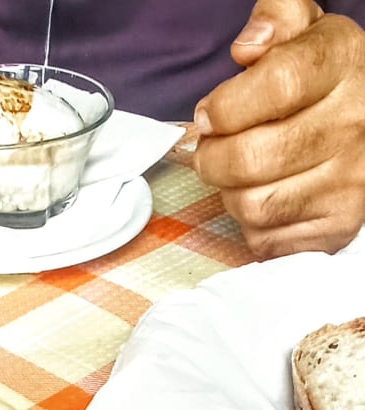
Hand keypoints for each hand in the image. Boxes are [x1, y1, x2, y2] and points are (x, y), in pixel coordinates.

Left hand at [193, 0, 364, 257]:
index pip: (278, 85)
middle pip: (254, 157)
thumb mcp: (305, 30)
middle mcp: (353, 127)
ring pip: (253, 204)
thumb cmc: (324, 80)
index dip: (227, 106)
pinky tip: (261, 198)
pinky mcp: (336, 227)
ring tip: (234, 175)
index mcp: (342, 65)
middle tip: (209, 149)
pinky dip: (250, 225)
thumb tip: (247, 49)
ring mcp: (348, 184)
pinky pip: (266, 239)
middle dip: (212, 157)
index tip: (206, 115)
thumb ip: (275, 17)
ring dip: (228, 193)